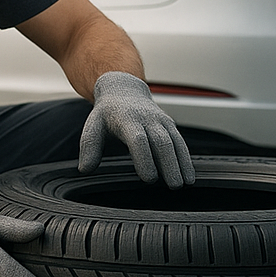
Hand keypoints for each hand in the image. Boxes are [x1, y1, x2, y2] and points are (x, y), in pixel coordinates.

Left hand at [78, 71, 194, 187]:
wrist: (124, 90)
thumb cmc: (107, 114)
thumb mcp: (93, 126)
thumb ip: (89, 147)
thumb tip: (85, 169)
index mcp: (127, 119)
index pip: (138, 140)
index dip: (144, 158)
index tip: (149, 179)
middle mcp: (147, 119)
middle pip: (162, 142)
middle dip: (169, 164)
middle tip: (173, 186)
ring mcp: (161, 121)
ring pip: (175, 142)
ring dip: (182, 163)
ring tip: (186, 183)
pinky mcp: (170, 125)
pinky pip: (180, 142)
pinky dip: (186, 159)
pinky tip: (190, 175)